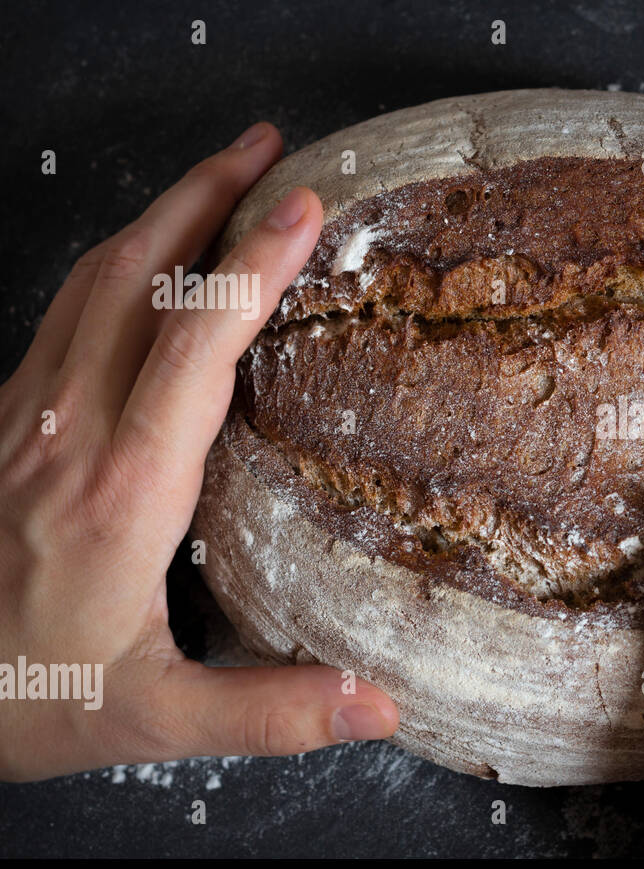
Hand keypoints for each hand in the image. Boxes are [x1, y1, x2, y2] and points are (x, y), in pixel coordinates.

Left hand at [0, 123, 398, 781]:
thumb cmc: (26, 701)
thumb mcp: (155, 721)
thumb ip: (269, 712)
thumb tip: (381, 706)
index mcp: (122, 496)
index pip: (192, 351)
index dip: (249, 269)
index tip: (302, 208)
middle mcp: (68, 436)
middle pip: (135, 279)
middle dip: (204, 197)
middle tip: (270, 148)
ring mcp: (25, 419)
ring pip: (91, 282)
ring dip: (160, 214)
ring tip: (221, 173)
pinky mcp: (6, 421)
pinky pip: (65, 311)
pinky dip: (119, 261)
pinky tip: (147, 260)